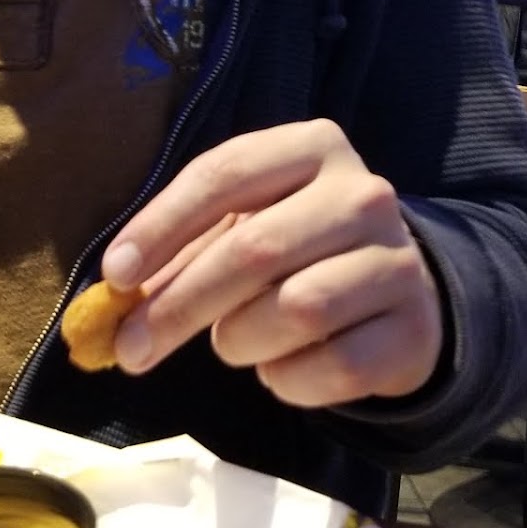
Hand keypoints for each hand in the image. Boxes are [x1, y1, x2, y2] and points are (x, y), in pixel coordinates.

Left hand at [100, 121, 443, 406]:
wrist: (396, 291)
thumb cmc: (297, 249)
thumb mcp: (242, 228)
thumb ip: (180, 255)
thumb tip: (113, 299)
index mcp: (312, 147)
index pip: (225, 174)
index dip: (163, 225)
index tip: (116, 276)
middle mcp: (363, 193)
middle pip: (254, 250)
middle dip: (180, 304)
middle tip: (132, 348)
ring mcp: (397, 260)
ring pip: (295, 310)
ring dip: (240, 340)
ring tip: (234, 340)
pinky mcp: (412, 329)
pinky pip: (333, 367)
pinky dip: (287, 380)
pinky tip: (281, 366)